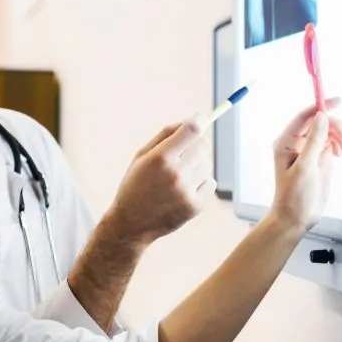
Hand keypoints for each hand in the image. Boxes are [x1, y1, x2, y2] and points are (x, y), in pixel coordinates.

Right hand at [106, 116, 214, 247]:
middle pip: (203, 145)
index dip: (199, 120)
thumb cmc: (135, 184)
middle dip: (197, 144)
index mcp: (160, 158)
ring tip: (179, 176)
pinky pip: (210, 182)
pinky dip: (201, 182)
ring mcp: (187, 192)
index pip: (191, 130)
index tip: (201, 118)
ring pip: (207, 164)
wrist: (130, 224)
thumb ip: (165, 135)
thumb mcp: (141, 155)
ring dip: (197, 165)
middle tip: (185, 151)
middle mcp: (175, 174)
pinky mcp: (195, 206)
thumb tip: (193, 119)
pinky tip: (184, 189)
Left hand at [270, 99, 341, 233]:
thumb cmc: (294, 195)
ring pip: (329, 131)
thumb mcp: (305, 168)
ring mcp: (310, 149)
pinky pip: (334, 142)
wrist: (297, 218)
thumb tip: (322, 116)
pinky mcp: (320, 157)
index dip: (320, 106)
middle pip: (320, 122)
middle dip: (336, 127)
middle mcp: (297, 142)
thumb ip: (313, 141)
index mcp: (286, 142)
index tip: (339, 101)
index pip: (304, 116)